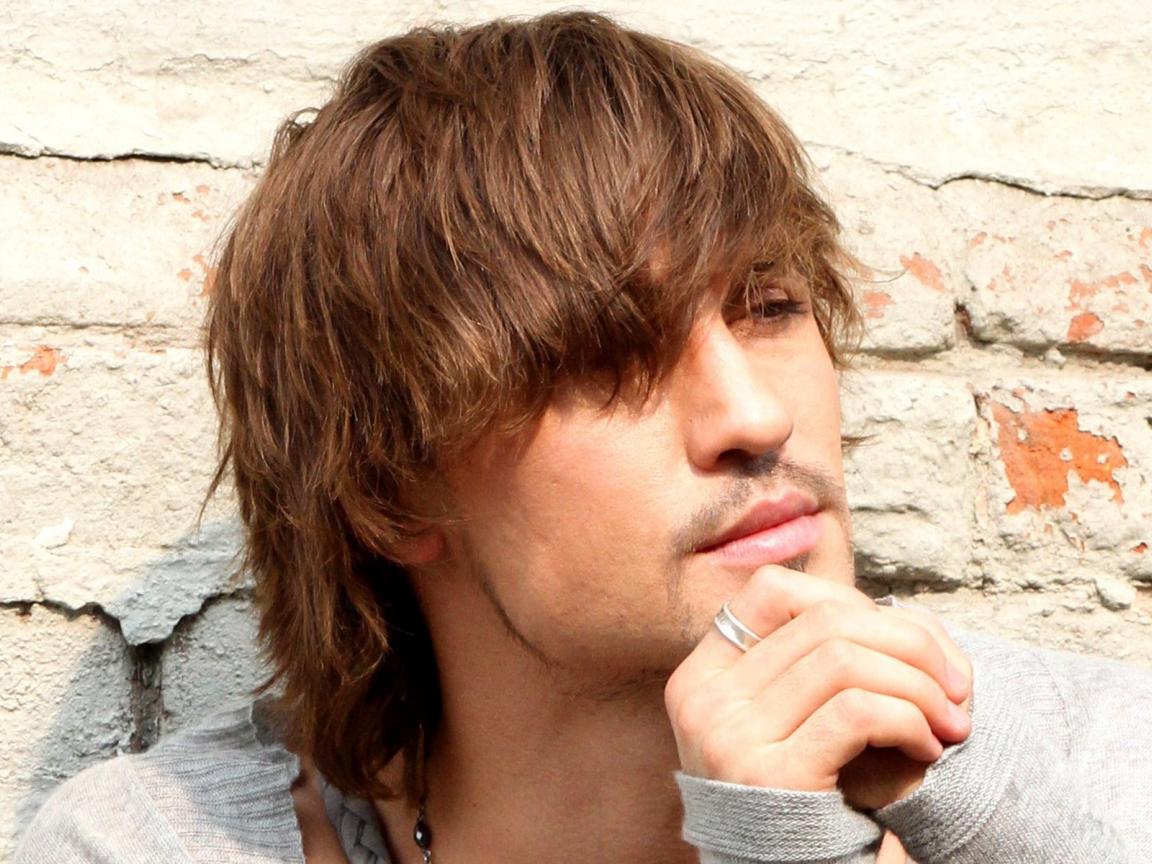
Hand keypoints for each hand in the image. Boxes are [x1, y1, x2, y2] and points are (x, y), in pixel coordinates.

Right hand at [664, 568, 971, 808]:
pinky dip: (910, 720)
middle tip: (955, 684)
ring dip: (918, 686)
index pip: (770, 589)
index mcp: (702, 674)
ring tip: (949, 721)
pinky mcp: (769, 777)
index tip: (897, 641)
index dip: (845, 598)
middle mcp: (703, 699)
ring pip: (844, 659)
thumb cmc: (805, 799)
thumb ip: (814, 658)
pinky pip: (857, 712)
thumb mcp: (789, 720)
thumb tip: (884, 593)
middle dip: (909, 642)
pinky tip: (929, 748)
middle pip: (823, 620)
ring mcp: (728, 737)